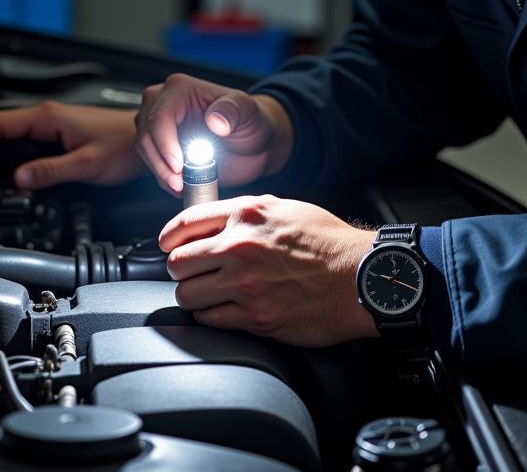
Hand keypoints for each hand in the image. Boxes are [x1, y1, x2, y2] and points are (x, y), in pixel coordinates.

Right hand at [0, 101, 144, 189]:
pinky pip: (20, 139)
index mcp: (48, 118)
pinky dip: (2, 151)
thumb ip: (51, 171)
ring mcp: (50, 123)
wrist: (147, 140)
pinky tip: (0, 167)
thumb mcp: (87, 163)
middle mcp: (46, 116)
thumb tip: (19, 179)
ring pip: (6, 131)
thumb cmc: (124, 146)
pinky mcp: (57, 133)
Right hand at [135, 74, 293, 196]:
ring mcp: (159, 125)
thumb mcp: (248, 112)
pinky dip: (164, 179)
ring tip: (184, 185)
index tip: (179, 167)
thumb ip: (232, 111)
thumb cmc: (250, 122)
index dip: (165, 144)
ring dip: (161, 173)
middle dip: (160, 163)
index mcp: (180, 89)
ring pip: (145, 151)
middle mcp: (163, 102)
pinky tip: (183, 185)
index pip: (159, 117)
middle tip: (180, 183)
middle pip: (146, 135)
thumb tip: (215, 120)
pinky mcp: (160, 145)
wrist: (253, 144)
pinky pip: (152, 164)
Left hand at [159, 194, 377, 346]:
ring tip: (206, 294)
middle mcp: (241, 246)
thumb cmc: (329, 242)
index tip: (167, 244)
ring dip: (193, 295)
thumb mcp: (285, 208)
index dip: (169, 236)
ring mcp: (246, 284)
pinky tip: (224, 310)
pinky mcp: (255, 317)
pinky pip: (210, 319)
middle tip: (192, 272)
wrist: (359, 277)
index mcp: (247, 215)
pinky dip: (211, 316)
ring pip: (187, 294)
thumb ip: (248, 211)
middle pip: (177, 261)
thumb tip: (218, 218)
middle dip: (180, 268)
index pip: (186, 222)